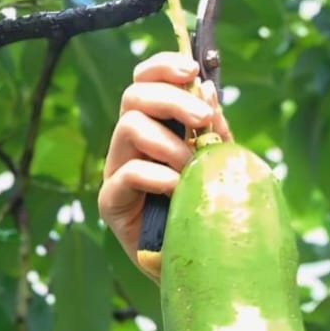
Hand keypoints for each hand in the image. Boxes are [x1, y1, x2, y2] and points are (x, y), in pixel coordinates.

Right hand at [98, 52, 231, 278]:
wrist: (198, 262)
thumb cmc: (207, 209)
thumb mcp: (217, 164)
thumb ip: (213, 130)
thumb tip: (208, 89)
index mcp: (154, 127)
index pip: (145, 81)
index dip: (162, 67)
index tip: (191, 68)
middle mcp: (130, 144)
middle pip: (134, 97)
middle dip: (172, 100)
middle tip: (203, 118)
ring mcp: (117, 171)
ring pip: (128, 127)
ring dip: (167, 142)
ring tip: (190, 166)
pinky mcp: (112, 203)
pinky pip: (126, 174)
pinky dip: (156, 175)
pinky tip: (177, 188)